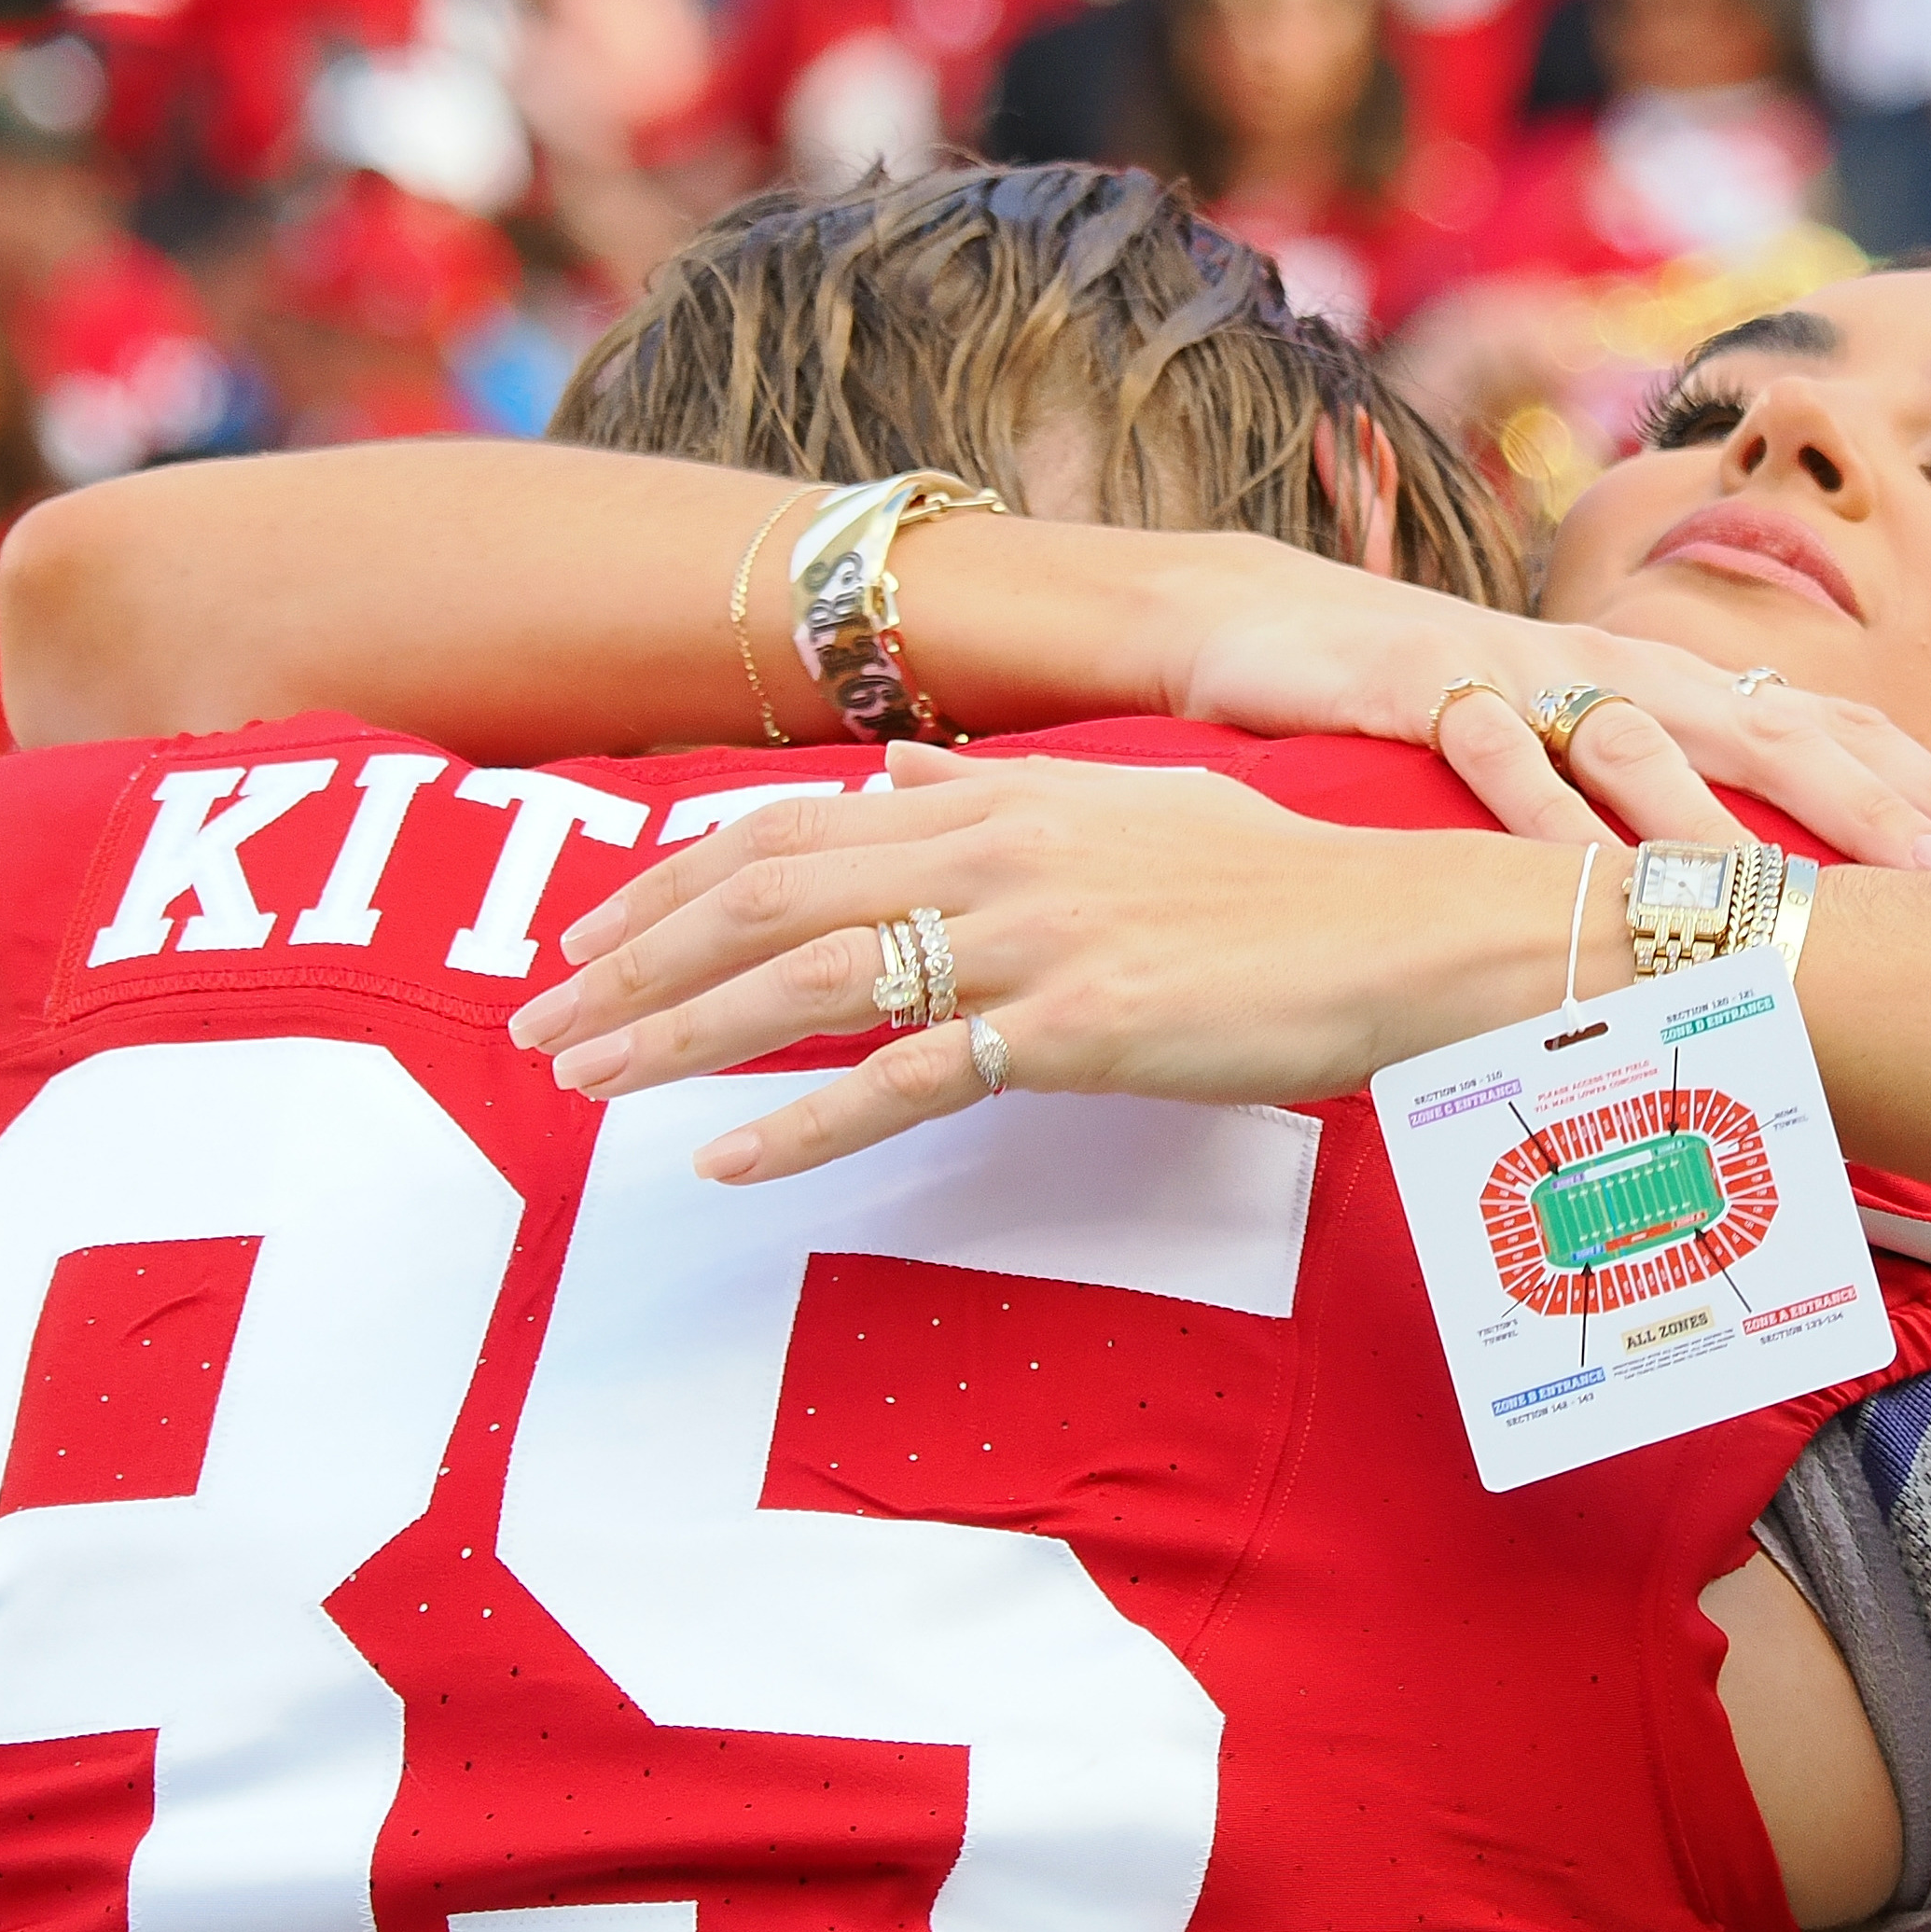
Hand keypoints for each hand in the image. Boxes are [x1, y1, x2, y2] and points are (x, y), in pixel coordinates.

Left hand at [508, 745, 1598, 1181]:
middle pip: (763, 901)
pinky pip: (905, 1084)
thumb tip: (906, 766)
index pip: (787, 831)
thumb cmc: (1276, 884)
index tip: (582, 930)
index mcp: (997, 799)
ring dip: (675, 1036)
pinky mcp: (1069, 1031)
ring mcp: (1026, 941)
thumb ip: (1001, 788)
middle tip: (531, 1019)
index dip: (667, 881)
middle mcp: (992, 853)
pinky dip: (800, 1127)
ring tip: (581, 1083)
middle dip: (629, 961)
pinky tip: (724, 1165)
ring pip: (806, 983)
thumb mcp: (1129, 803)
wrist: (1399, 934)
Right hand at [1158, 548, 1930, 873]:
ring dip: (1733, 828)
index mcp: (1670, 685)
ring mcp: (1523, 673)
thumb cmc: (1435, 707)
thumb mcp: (1564, 759)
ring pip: (1648, 747)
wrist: (1253, 621)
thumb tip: (1753, 911)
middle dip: (1887, 805)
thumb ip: (1657, 814)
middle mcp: (1619, 669)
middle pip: (1778, 731)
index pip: (1828, 730)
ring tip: (1814, 903)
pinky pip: (1493, 759)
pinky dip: (1545, 819)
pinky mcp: (1423, 688)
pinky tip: (1593, 880)